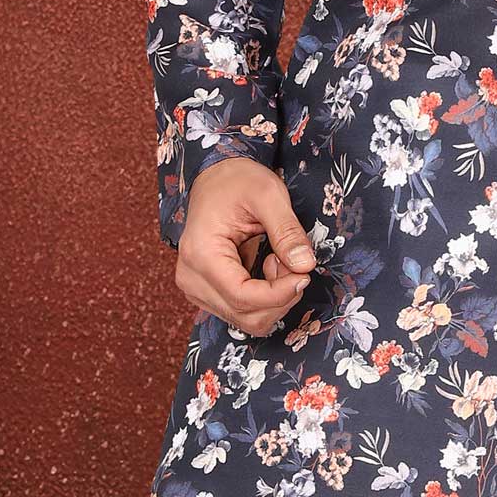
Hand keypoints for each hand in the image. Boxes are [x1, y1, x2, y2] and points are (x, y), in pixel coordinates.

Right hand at [176, 158, 317, 335]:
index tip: (304, 275)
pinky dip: (264, 299)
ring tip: (278, 261)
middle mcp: (191, 277)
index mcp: (200, 254)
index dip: (279, 295)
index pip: (242, 297)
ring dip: (273, 299)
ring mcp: (196, 288)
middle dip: (279, 297)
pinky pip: (241, 311)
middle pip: (245, 315)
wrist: (216, 176)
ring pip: (245, 319)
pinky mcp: (206, 292)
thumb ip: (287, 232)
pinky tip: (267, 268)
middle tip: (292, 262)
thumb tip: (305, 266)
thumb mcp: (268, 195)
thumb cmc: (238, 180)